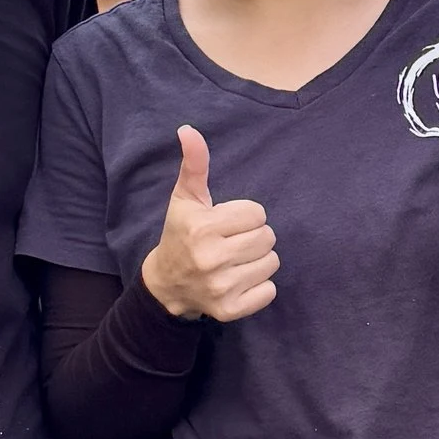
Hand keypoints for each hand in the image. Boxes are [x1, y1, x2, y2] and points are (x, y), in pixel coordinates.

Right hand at [140, 125, 277, 322]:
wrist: (167, 284)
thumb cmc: (181, 233)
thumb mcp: (185, 197)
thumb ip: (194, 164)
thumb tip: (188, 130)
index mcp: (202, 228)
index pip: (257, 213)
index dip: (245, 216)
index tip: (226, 223)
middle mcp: (211, 259)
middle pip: (267, 237)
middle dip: (254, 236)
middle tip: (233, 241)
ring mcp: (221, 287)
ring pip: (271, 262)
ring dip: (258, 260)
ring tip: (236, 260)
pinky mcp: (230, 309)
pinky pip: (270, 291)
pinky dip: (260, 286)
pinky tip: (239, 279)